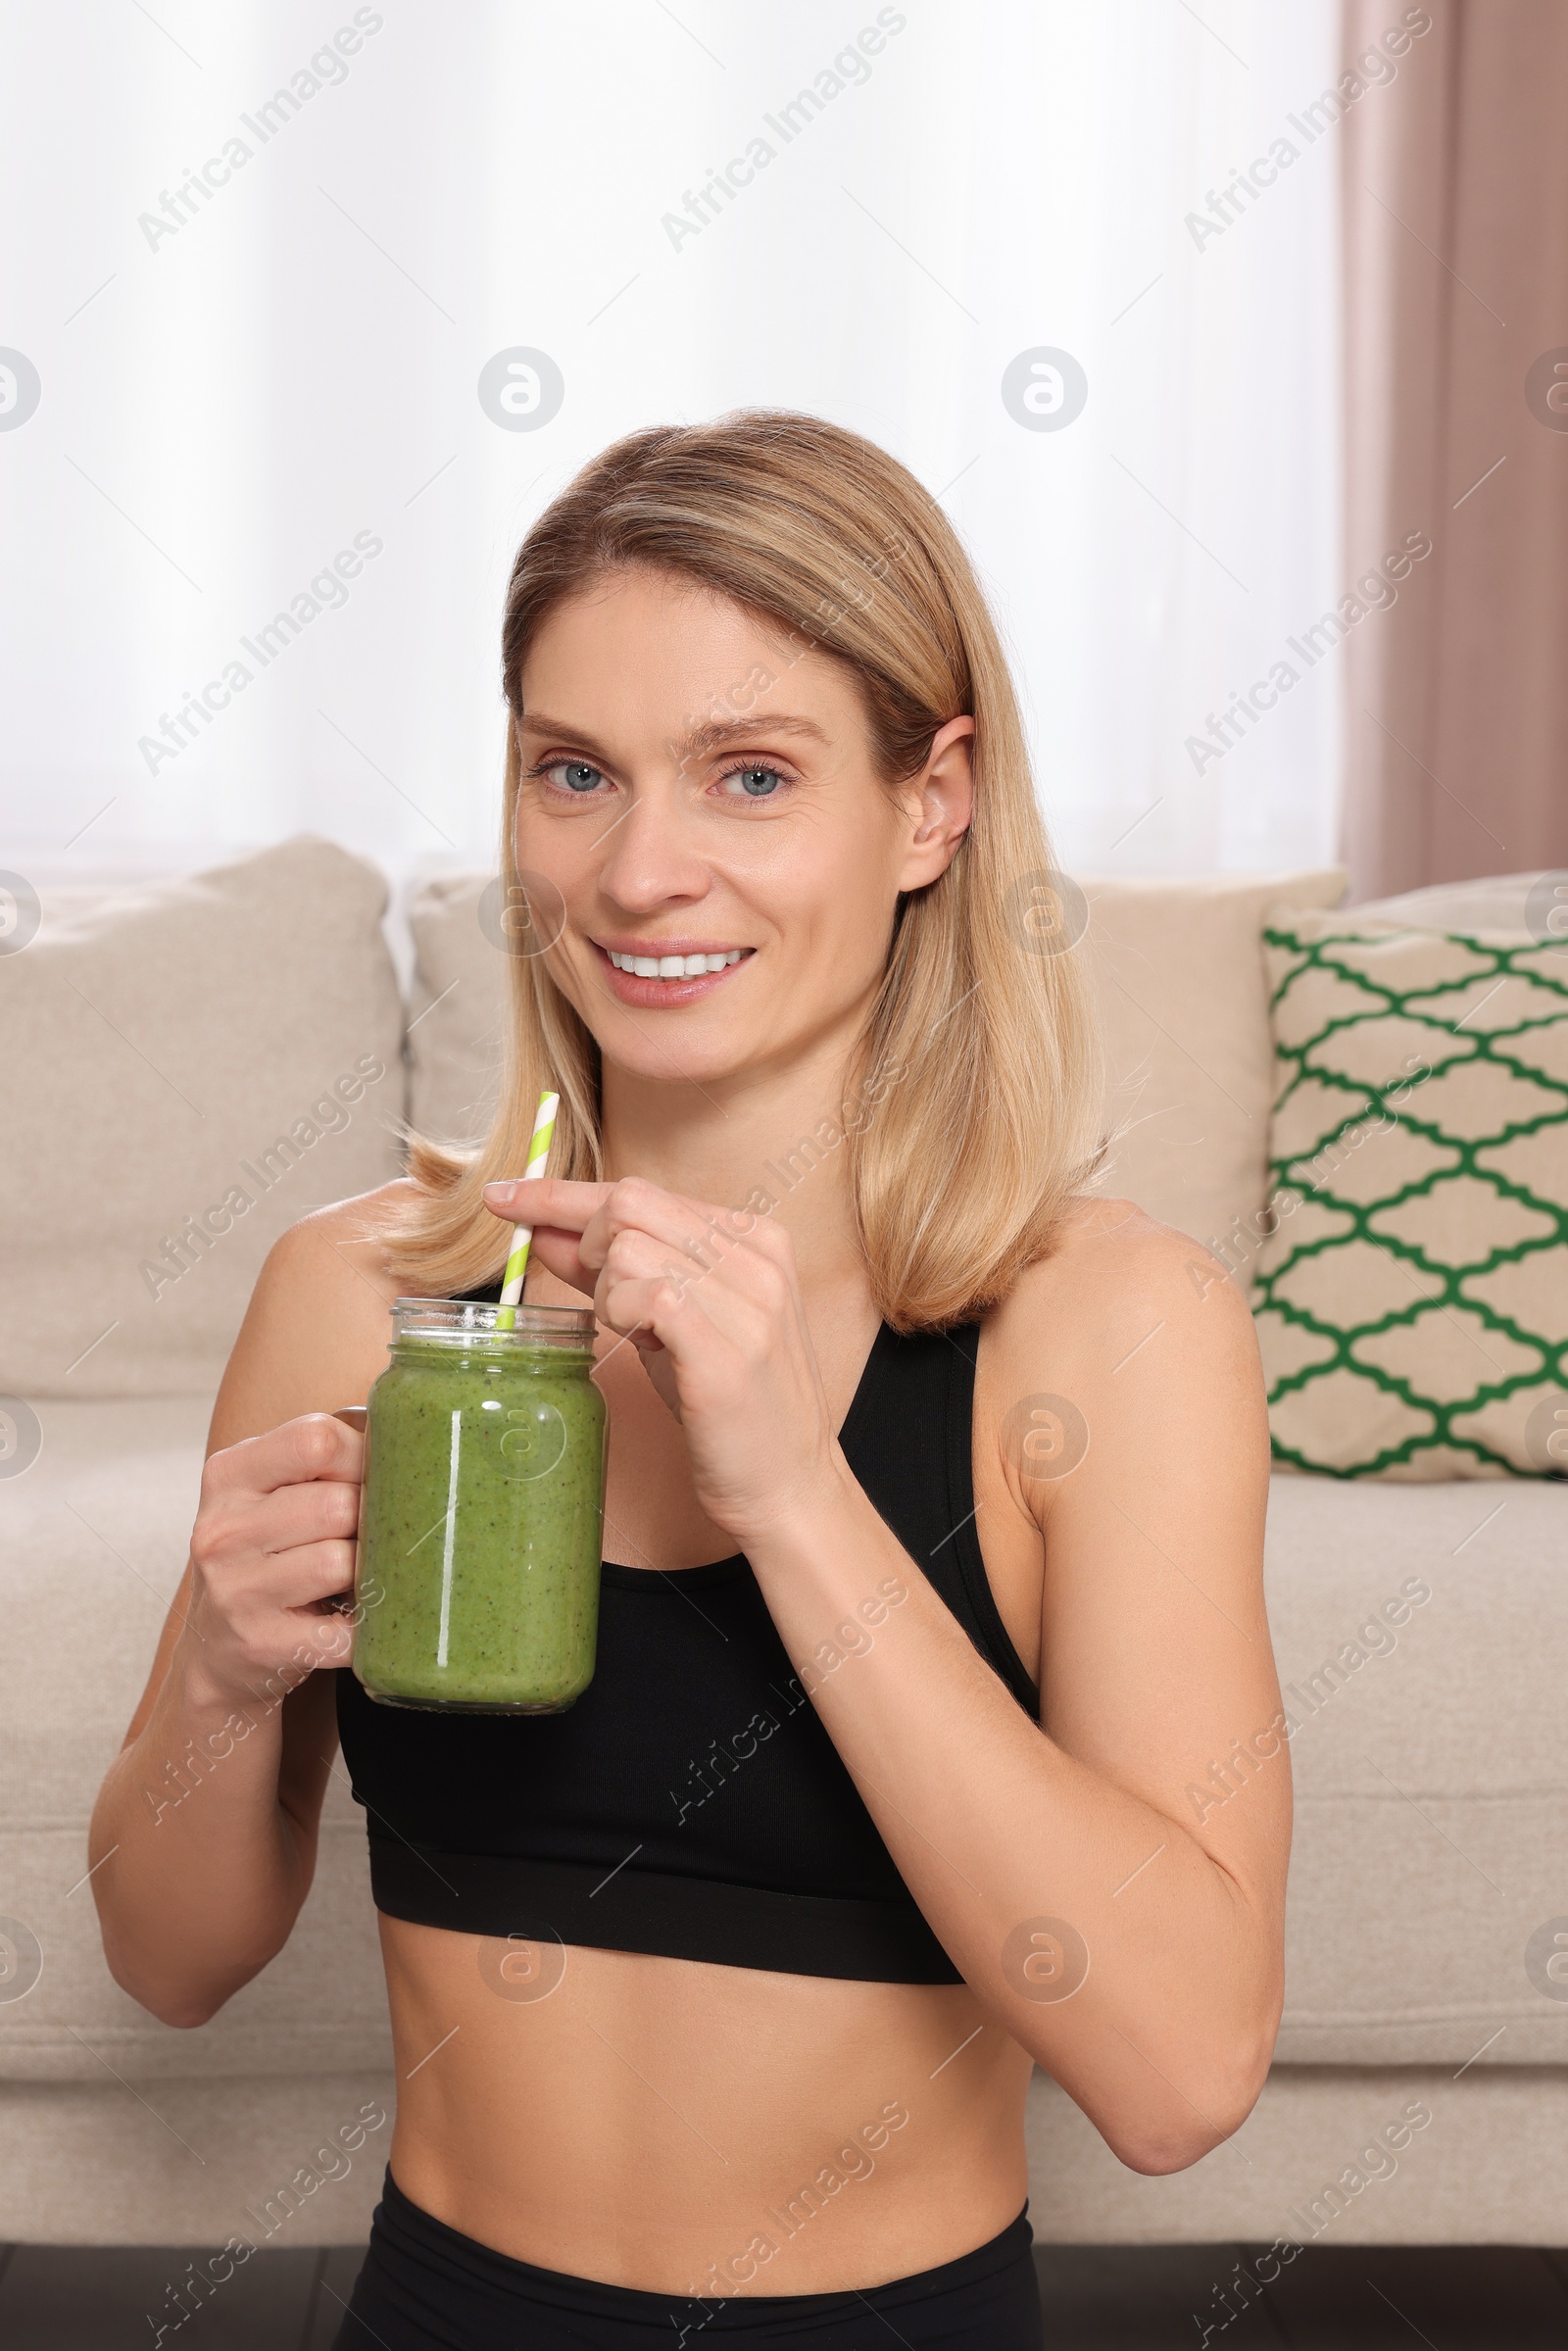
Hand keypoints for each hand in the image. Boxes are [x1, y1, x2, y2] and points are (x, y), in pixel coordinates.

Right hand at [181, 1415, 363, 1710]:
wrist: (216, 1646)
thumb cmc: (267, 1551)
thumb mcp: (270, 1491)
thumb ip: (323, 1457)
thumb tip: (416, 1433)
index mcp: (228, 1476)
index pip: (315, 1440)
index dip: (363, 1456)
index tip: (374, 1477)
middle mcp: (222, 1531)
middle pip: (336, 1505)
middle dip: (370, 1520)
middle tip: (370, 1536)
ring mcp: (236, 1591)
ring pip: (341, 1563)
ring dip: (367, 1572)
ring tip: (359, 1576)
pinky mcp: (261, 1644)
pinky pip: (346, 1630)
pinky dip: (368, 1627)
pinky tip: (361, 1621)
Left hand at [483, 1175, 845, 1539]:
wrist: (787, 1484)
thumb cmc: (726, 1404)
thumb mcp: (673, 1322)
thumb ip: (616, 1271)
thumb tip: (544, 1230)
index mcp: (753, 1237)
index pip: (642, 1190)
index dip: (562, 1195)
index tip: (504, 1198)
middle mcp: (757, 1255)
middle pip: (629, 1202)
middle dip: (586, 1247)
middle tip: (603, 1304)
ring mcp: (748, 1298)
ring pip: (628, 1246)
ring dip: (607, 1293)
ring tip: (636, 1336)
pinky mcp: (726, 1347)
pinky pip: (644, 1295)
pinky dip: (621, 1315)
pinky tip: (641, 1344)